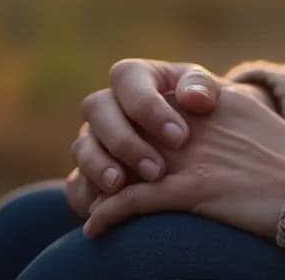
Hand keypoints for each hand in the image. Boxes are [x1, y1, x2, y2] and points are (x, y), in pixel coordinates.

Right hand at [65, 58, 273, 217]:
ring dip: (100, 167)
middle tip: (155, 170)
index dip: (147, 106)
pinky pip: (75, 184)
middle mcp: (109, 106)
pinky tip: (106, 207)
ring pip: (82, 147)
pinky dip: (88, 195)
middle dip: (123, 141)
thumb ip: (202, 88)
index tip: (179, 138)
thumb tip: (195, 99)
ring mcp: (94, 140)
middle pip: (96, 108)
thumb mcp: (209, 95)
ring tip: (121, 187)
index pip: (126, 77)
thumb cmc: (205, 115)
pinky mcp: (88, 175)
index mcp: (136, 78)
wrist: (204, 146)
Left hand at [82, 86, 284, 238]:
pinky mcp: (191, 190)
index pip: (142, 93)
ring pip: (118, 161)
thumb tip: (186, 111)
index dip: (122, 115)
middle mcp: (190, 120)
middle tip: (102, 171)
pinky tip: (94, 228)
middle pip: (119, 119)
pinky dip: (107, 214)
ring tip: (90, 200)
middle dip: (102, 143)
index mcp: (204, 98)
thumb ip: (213, 106)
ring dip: (97, 181)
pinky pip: (131, 201)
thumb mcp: (249, 116)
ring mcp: (189, 155)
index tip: (119, 141)